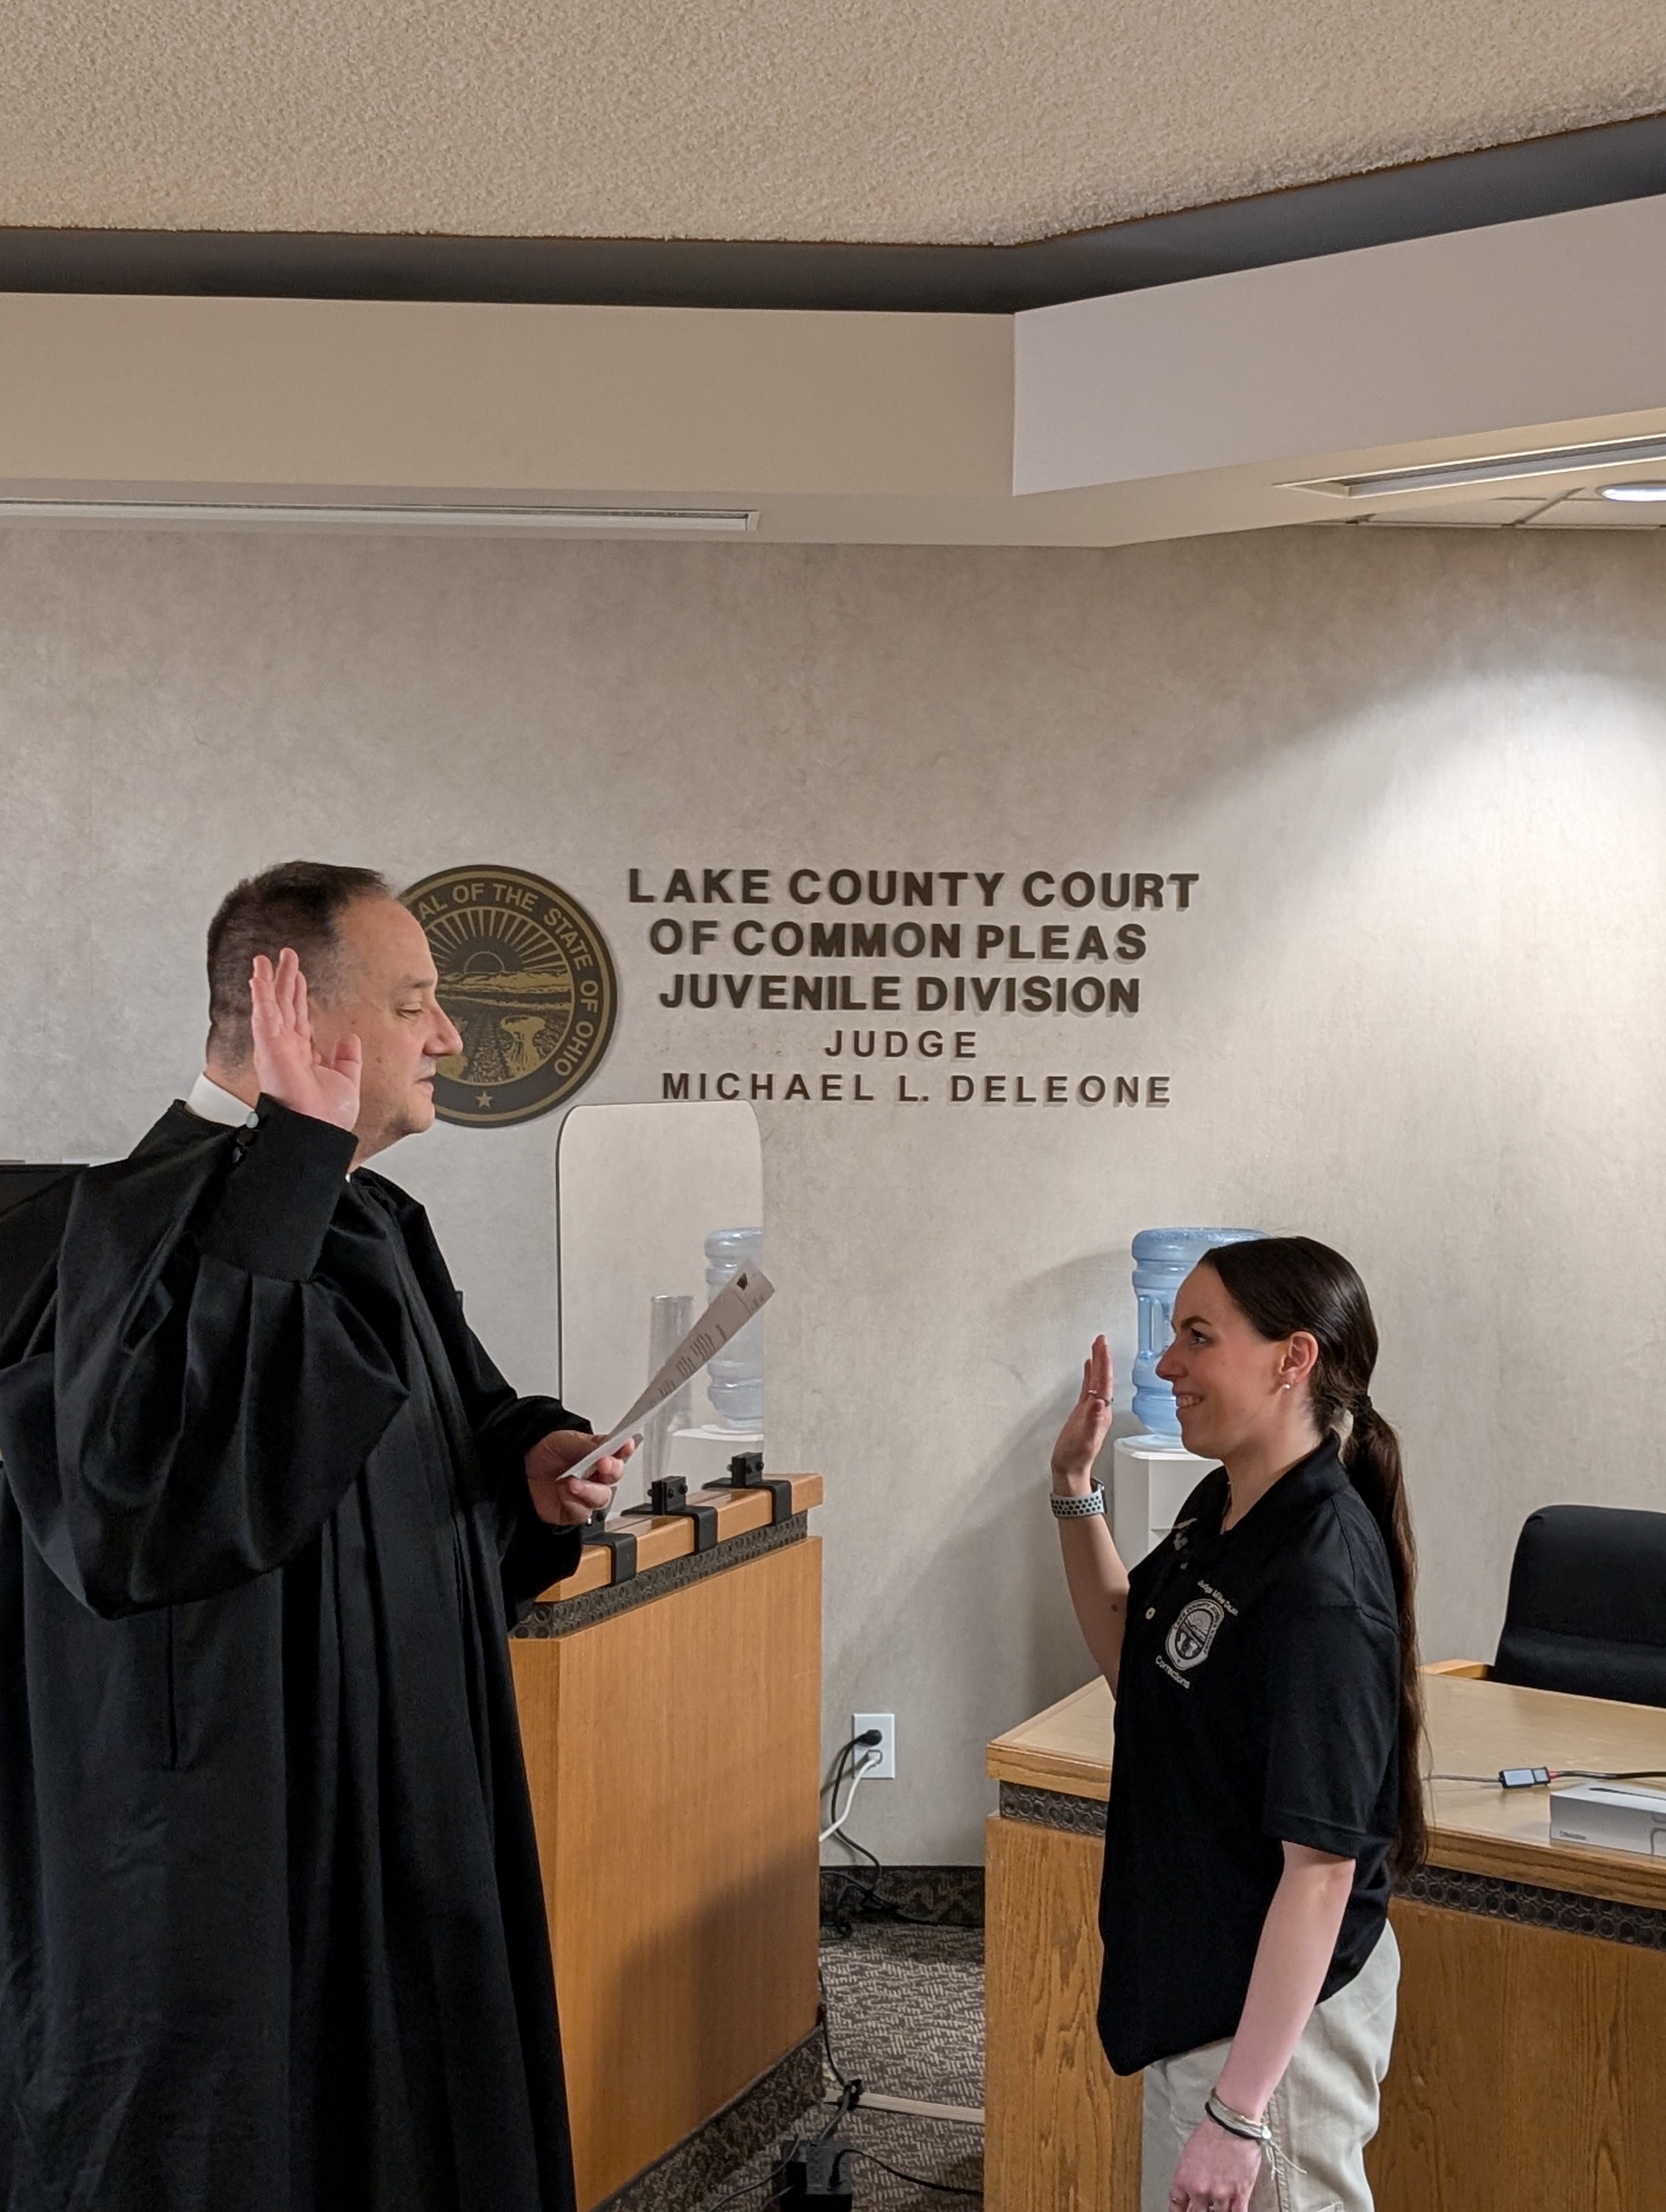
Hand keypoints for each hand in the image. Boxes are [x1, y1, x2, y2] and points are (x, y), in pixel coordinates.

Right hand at [249, 950, 360, 1131]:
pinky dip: (260, 995)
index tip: (298, 976)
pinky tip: (258, 978)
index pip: (298, 1017)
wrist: (318, 1129)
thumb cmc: (327, 1115)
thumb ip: (347, 1058)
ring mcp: (276, 1047)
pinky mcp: (269, 1047)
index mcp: (303, 1054)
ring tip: (265, 959)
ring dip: (267, 981)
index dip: (298, 995)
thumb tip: (350, 1038)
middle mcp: (286, 1048)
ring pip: (270, 1006)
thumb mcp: (346, 1080)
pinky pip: (263, 1016)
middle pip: (283, 1005)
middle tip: (285, 956)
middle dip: (283, 980)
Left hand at [525, 1429, 637, 1525]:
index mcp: (599, 1454)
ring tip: (572, 1482)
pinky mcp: (576, 1511)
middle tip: (603, 1463)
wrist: (521, 1471)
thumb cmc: (546, 1453)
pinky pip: (583, 1513)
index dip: (625, 1449)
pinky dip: (574, 1504)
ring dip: (589, 1490)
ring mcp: (587, 1494)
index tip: (625, 1445)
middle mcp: (597, 1475)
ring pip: (603, 1498)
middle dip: (612, 1470)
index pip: (620, 1451)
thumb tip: (607, 1444)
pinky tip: (564, 1494)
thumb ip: (587, 1444)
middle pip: (616, 1476)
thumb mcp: (565, 1440)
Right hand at [1051, 1334, 1114, 1493]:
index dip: (1103, 1364)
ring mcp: (1091, 1409)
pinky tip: (1088, 1366)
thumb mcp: (1083, 1440)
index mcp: (1101, 1413)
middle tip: (1100, 1339)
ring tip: (1097, 1346)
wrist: (1070, 1469)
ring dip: (1097, 1363)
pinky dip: (1089, 1375)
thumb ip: (1091, 1422)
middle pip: (1102, 1378)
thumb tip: (1098, 1402)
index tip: (1102, 1347)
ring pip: (1096, 1380)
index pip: (1104, 1383)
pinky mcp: (1083, 1412)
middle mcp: (1099, 1409)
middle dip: (1102, 1357)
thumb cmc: (1075, 1457)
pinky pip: (1088, 1388)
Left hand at [1167, 2117, 1264, 2211]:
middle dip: (1200, 2210)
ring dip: (1218, 2210)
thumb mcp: (1190, 2152)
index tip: (1182, 2211)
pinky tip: (1233, 2210)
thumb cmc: (1211, 2131)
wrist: (1231, 2124)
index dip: (1179, 2211)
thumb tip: (1192, 2184)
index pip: (1176, 2204)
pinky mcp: (1241, 2193)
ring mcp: (1221, 2194)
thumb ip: (1190, 2173)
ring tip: (1219, 2203)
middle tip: (1203, 2207)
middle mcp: (1201, 2190)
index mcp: (1185, 2179)